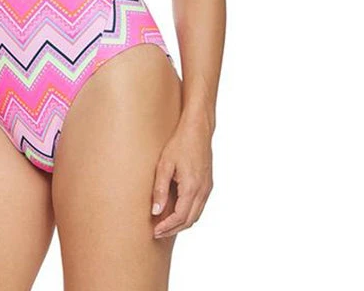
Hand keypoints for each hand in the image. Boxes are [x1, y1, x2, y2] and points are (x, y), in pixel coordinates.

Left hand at [150, 120, 213, 238]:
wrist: (198, 130)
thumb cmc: (180, 143)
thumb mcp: (164, 165)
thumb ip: (160, 189)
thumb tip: (155, 211)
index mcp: (192, 188)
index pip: (180, 217)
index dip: (167, 227)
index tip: (155, 231)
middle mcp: (203, 191)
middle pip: (189, 220)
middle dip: (173, 229)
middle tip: (157, 232)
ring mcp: (207, 188)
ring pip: (196, 215)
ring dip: (181, 223)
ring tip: (165, 225)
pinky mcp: (208, 184)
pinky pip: (199, 206)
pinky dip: (188, 214)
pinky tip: (177, 211)